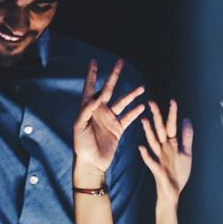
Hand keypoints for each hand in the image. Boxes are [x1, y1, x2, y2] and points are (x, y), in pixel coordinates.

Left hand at [73, 59, 146, 181]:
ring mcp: (109, 119)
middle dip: (114, 75)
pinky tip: (142, 106)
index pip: (89, 87)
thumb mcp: (80, 126)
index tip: (94, 60)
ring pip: (122, 102)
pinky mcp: (117, 129)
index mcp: (88, 108)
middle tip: (121, 61)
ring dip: (131, 94)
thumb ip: (87, 110)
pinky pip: (128, 117)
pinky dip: (135, 112)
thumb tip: (98, 95)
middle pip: (108, 89)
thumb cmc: (81, 145)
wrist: (91, 163)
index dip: (91, 74)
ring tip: (142, 87)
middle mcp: (99, 110)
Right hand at [138, 100, 193, 203]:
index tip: (172, 100)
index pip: (171, 126)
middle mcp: (163, 149)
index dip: (172, 114)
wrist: (173, 193)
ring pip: (153, 142)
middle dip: (156, 116)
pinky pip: (150, 161)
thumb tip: (187, 119)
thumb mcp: (186, 153)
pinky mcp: (157, 170)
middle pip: (159, 130)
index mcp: (171, 144)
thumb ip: (187, 137)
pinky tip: (141, 147)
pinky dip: (146, 155)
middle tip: (151, 102)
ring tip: (144, 120)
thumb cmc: (178, 173)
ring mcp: (159, 158)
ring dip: (148, 132)